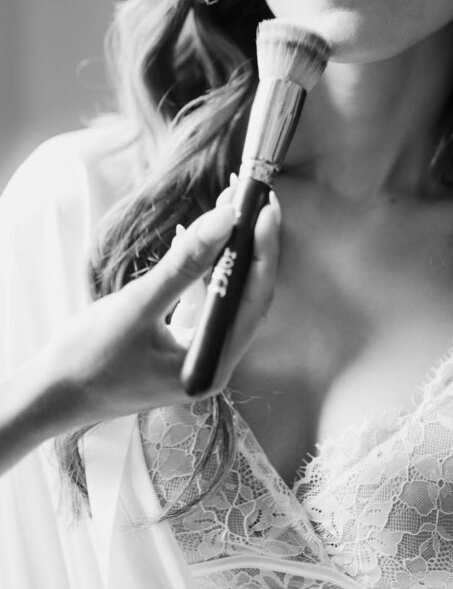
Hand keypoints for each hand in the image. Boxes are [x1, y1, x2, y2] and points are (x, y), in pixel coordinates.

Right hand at [0, 190, 279, 473]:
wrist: (50, 392)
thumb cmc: (88, 358)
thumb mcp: (137, 306)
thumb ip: (184, 264)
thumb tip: (225, 219)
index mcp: (210, 365)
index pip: (252, 300)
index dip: (263, 251)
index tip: (266, 208)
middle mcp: (212, 360)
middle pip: (245, 292)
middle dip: (249, 242)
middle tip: (253, 196)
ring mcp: (197, 350)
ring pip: (224, 289)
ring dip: (227, 247)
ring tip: (231, 199)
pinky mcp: (180, 338)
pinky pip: (202, 294)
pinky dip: (203, 264)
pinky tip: (196, 233)